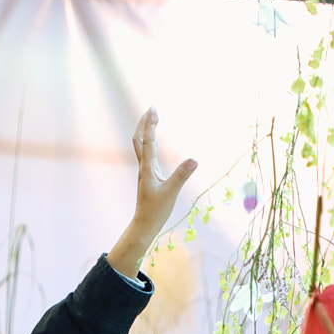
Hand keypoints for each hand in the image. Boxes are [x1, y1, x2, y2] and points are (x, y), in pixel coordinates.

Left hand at [107, 108, 197, 278]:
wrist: (144, 224)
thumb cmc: (156, 210)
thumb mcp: (171, 192)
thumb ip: (182, 175)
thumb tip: (194, 159)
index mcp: (148, 168)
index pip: (148, 140)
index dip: (150, 123)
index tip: (153, 108)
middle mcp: (144, 167)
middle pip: (138, 139)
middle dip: (144, 123)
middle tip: (151, 109)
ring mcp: (145, 171)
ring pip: (140, 146)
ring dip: (144, 131)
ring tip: (151, 120)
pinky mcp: (148, 177)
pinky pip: (145, 154)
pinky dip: (148, 143)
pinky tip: (154, 143)